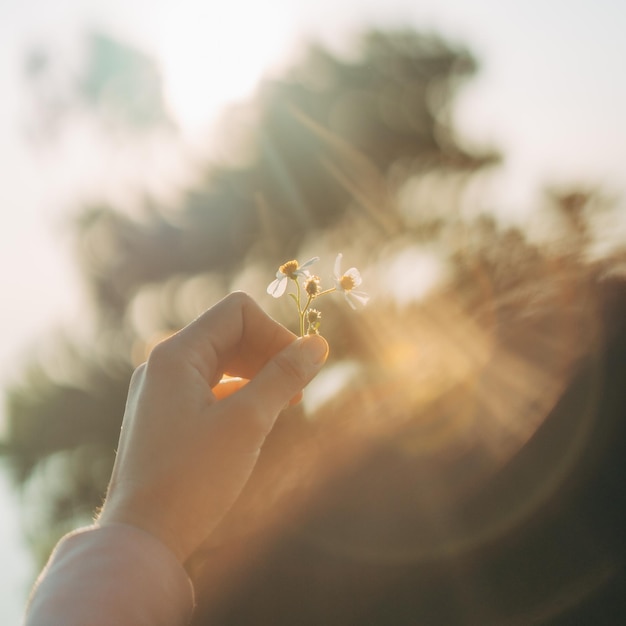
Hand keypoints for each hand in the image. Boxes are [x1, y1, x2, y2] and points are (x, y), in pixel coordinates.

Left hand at [97, 292, 327, 562]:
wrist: (142, 539)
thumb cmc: (193, 478)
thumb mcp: (248, 421)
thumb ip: (284, 376)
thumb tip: (317, 344)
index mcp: (176, 354)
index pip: (237, 312)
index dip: (275, 333)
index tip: (300, 368)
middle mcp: (163, 365)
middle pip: (230, 333)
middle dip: (269, 353)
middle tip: (299, 387)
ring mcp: (162, 391)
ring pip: (222, 361)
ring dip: (258, 373)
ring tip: (286, 401)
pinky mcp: (166, 416)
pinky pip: (210, 387)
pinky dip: (240, 393)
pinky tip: (258, 418)